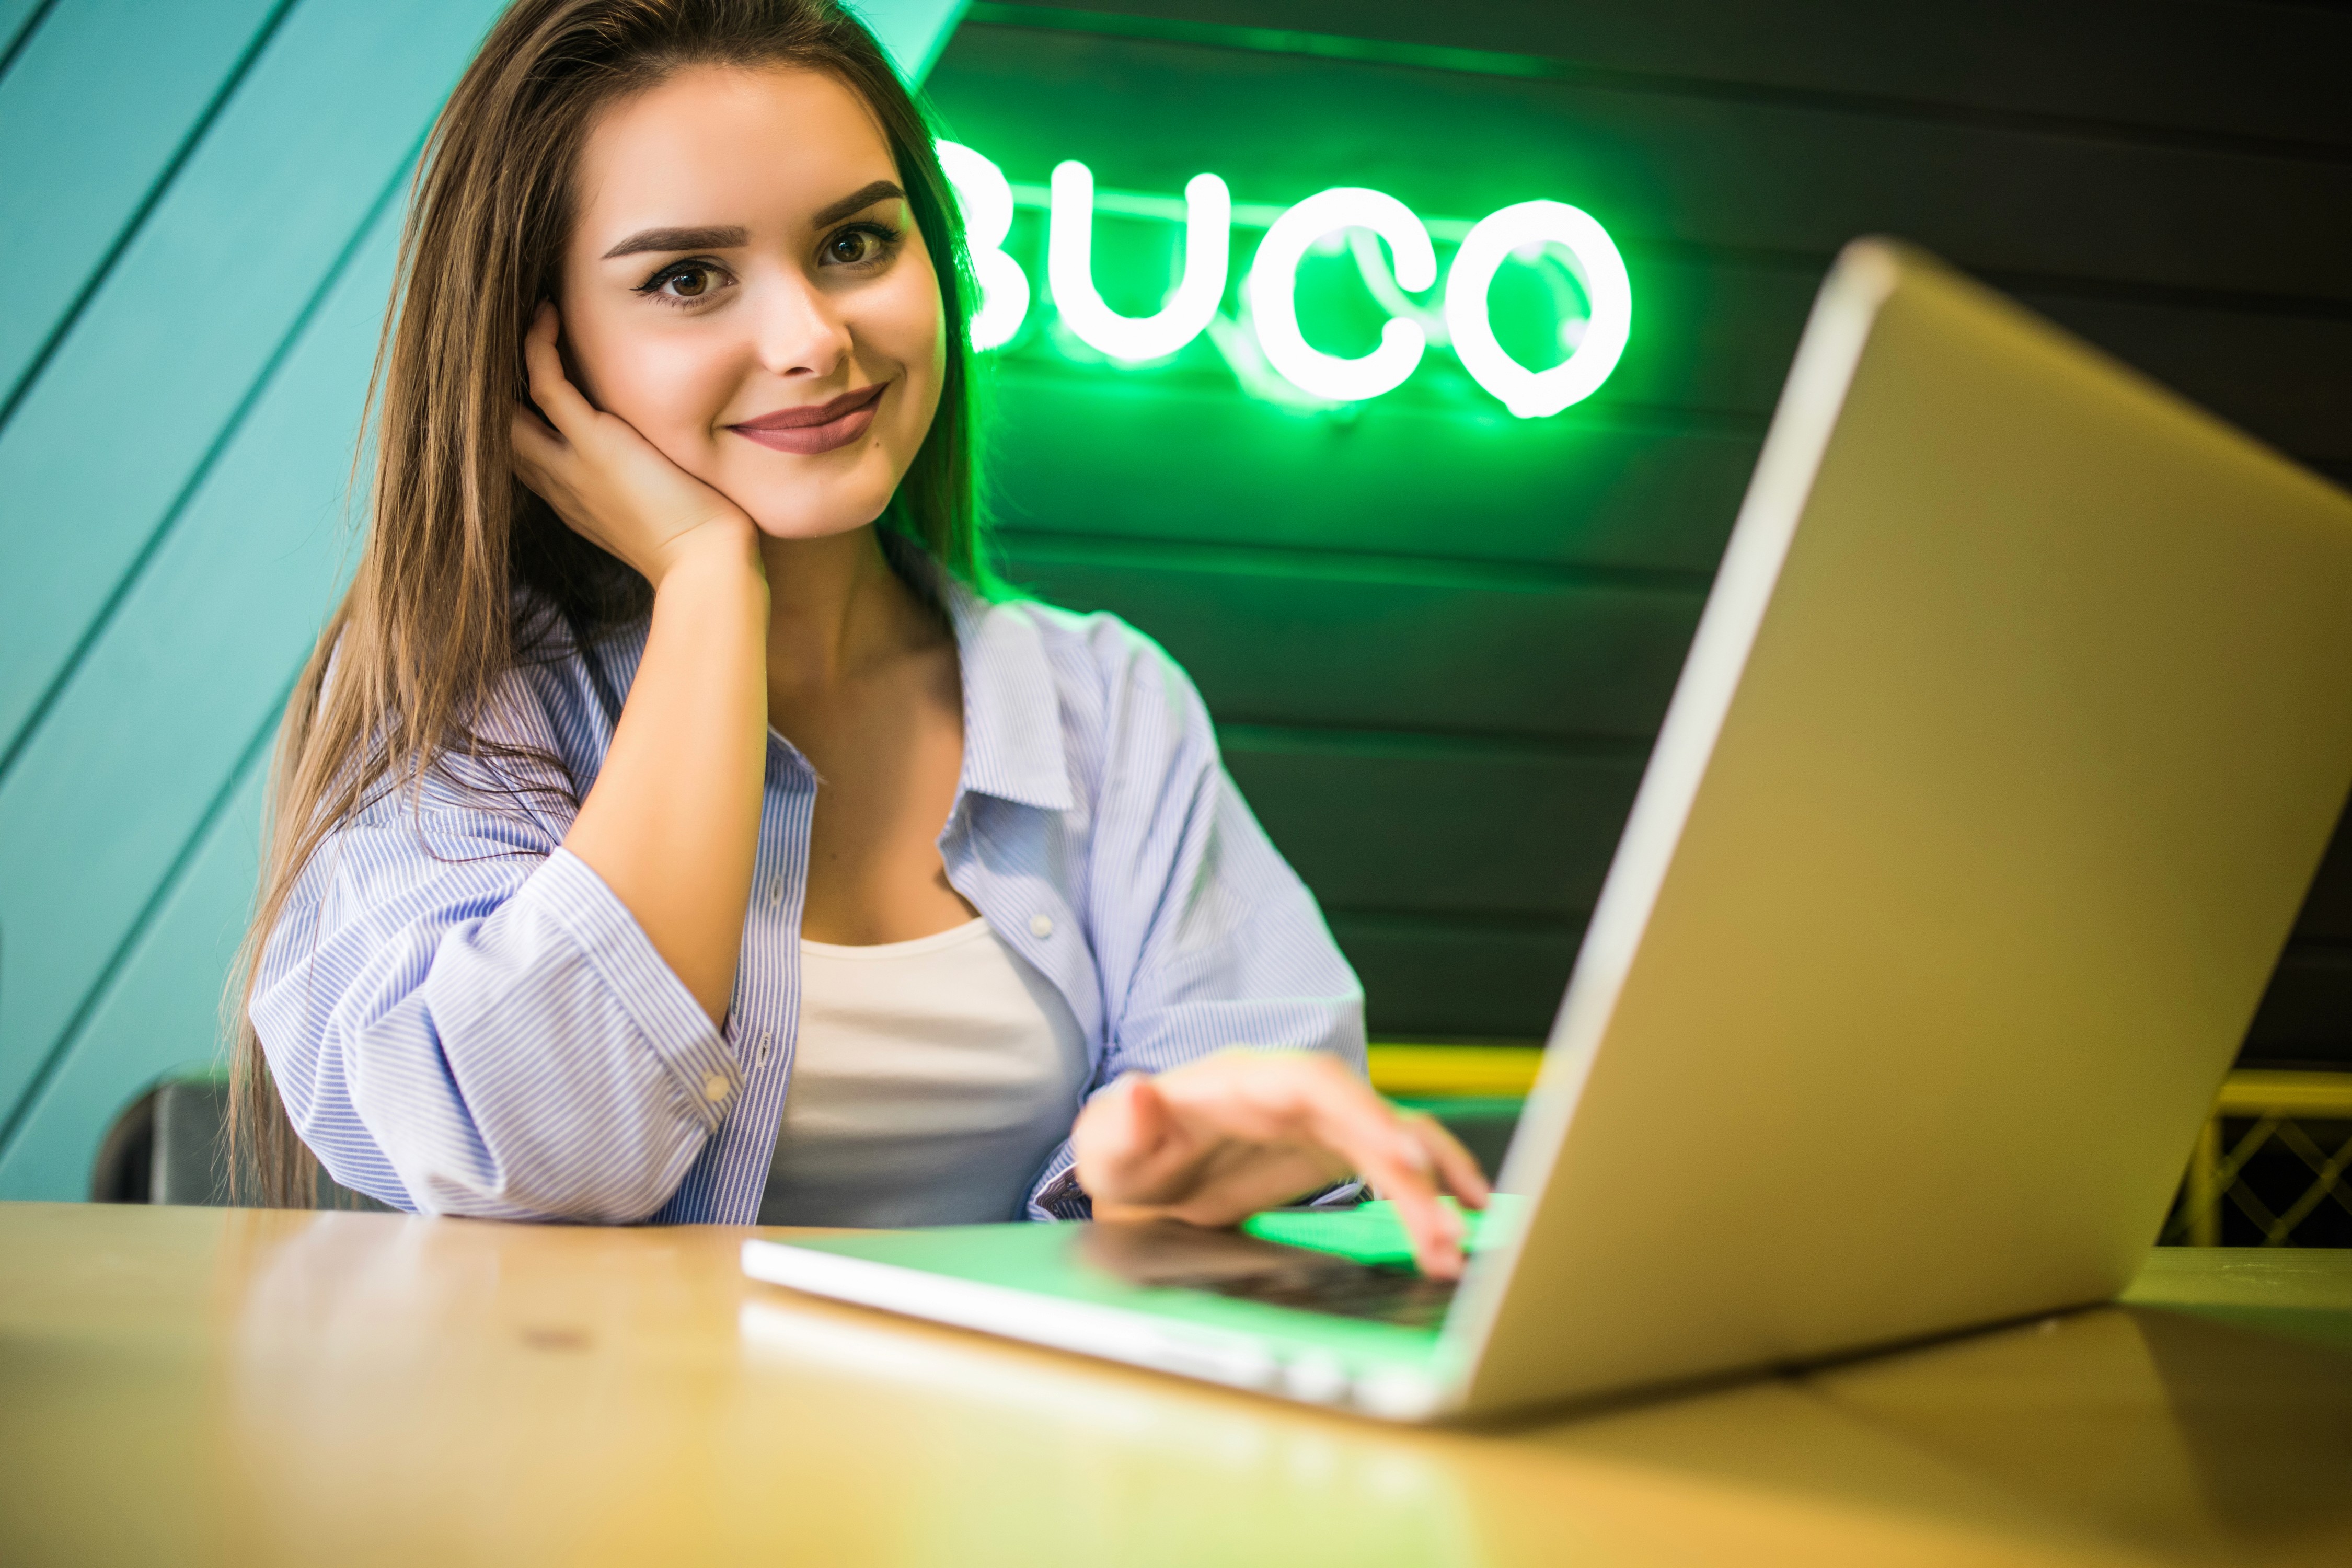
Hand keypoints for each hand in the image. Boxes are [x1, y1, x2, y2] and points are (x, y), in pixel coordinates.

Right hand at [509, 302, 755, 585]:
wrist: (707, 566)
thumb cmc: (700, 547)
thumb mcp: (657, 515)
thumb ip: (643, 487)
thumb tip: (663, 463)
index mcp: (575, 502)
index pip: (525, 456)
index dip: (513, 420)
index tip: (520, 383)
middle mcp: (561, 484)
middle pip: (501, 435)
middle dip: (493, 393)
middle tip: (500, 345)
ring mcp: (571, 464)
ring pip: (508, 410)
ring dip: (509, 361)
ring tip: (523, 317)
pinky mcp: (594, 444)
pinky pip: (546, 384)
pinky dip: (539, 346)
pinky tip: (547, 314)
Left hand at [1070, 1050, 1491, 1277]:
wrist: (1140, 1169)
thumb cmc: (1126, 1149)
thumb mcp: (1106, 1141)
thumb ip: (1120, 1123)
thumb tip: (1137, 1093)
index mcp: (1244, 1081)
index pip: (1316, 1085)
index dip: (1363, 1115)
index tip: (1402, 1157)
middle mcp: (1293, 1093)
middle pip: (1368, 1117)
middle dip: (1411, 1171)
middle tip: (1442, 1232)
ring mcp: (1320, 1121)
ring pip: (1393, 1141)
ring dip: (1429, 1192)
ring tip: (1453, 1248)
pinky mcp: (1335, 1151)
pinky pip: (1397, 1160)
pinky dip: (1434, 1184)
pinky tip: (1468, 1216)